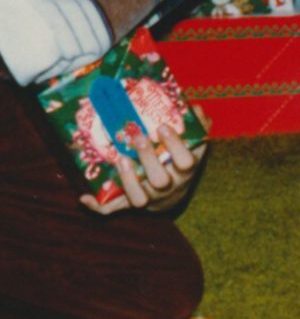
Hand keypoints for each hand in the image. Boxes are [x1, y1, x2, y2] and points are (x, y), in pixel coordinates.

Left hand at [81, 106, 211, 214]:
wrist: (173, 194)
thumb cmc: (180, 162)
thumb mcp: (194, 144)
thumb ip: (197, 126)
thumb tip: (195, 108)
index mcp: (185, 170)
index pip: (185, 161)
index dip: (175, 145)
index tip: (162, 126)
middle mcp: (169, 186)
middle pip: (161, 180)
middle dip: (148, 158)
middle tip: (137, 137)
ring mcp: (149, 197)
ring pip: (138, 198)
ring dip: (127, 180)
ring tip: (120, 159)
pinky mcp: (130, 204)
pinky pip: (113, 210)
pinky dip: (98, 206)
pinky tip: (84, 197)